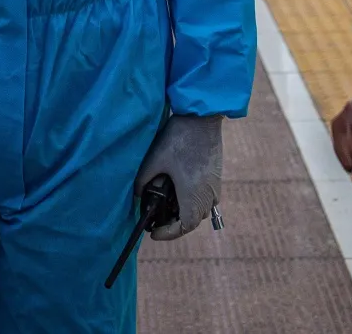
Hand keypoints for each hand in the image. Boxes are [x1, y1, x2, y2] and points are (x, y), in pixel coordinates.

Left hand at [135, 114, 221, 240]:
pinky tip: (178, 191)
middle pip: (193, 220)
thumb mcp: (155, 161)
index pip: (184, 226)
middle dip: (175, 224)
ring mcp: (214, 186)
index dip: (169, 233)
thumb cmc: (179, 139)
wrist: (202, 118)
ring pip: (201, 209)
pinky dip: (192, 200)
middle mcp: (208, 195)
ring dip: (185, 212)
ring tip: (166, 206)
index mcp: (194, 195)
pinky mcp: (216, 176)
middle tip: (157, 220)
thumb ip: (143, 181)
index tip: (154, 232)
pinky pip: (205, 197)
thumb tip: (136, 195)